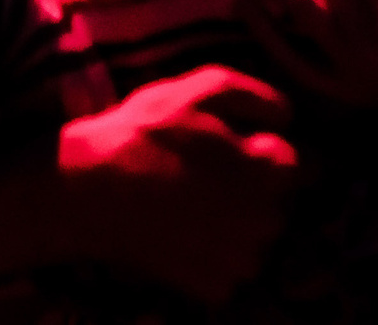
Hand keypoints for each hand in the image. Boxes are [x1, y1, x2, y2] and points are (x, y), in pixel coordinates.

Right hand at [58, 66, 298, 301]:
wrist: (88, 191)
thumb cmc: (145, 133)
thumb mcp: (199, 89)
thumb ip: (255, 97)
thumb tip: (289, 116)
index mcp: (267, 171)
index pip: (289, 162)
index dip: (257, 149)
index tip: (228, 146)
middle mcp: (265, 220)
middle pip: (274, 204)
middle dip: (250, 191)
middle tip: (205, 178)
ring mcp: (239, 259)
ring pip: (255, 240)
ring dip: (235, 227)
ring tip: (192, 209)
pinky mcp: (214, 287)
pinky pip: (230, 273)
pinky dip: (213, 260)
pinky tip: (182, 237)